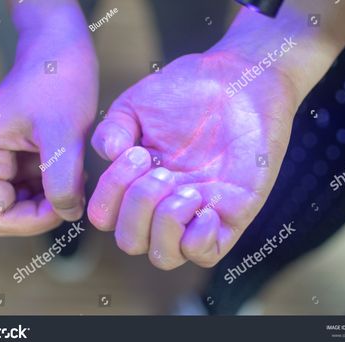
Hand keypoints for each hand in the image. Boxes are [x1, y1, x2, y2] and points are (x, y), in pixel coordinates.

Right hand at [0, 29, 97, 235]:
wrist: (61, 47)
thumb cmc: (58, 79)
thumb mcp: (63, 132)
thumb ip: (62, 180)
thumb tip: (68, 215)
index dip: (35, 222)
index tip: (68, 205)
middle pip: (11, 212)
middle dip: (46, 209)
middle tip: (77, 190)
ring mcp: (4, 156)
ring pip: (26, 201)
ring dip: (53, 197)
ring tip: (77, 174)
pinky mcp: (21, 152)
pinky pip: (37, 184)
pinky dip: (57, 184)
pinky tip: (75, 168)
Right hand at [88, 49, 296, 268]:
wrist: (238, 80)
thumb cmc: (187, 89)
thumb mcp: (137, 104)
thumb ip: (112, 129)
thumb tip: (108, 155)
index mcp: (138, 182)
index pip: (106, 216)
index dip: (111, 194)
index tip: (138, 153)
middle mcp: (163, 203)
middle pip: (130, 242)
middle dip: (138, 206)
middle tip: (162, 170)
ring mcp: (196, 212)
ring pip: (164, 257)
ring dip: (165, 224)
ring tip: (187, 189)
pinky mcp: (230, 214)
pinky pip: (206, 254)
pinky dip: (197, 239)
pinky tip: (204, 203)